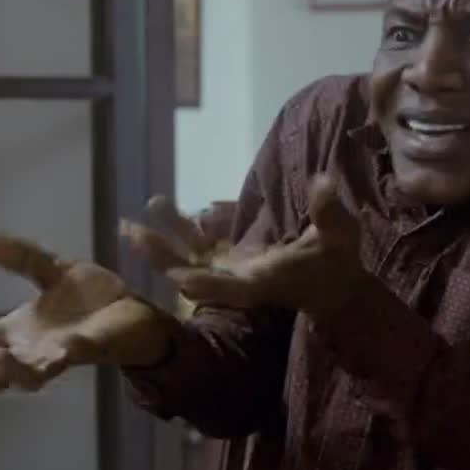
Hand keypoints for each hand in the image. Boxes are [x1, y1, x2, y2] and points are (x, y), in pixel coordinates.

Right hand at [0, 231, 174, 395]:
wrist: (135, 310)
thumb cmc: (91, 298)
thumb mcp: (52, 270)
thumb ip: (20, 258)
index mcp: (20, 330)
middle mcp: (35, 349)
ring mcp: (62, 354)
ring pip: (32, 373)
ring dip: (13, 369)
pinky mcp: (92, 350)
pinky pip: (78, 354)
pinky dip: (68, 351)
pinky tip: (61, 349)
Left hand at [122, 176, 368, 315]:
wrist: (332, 282)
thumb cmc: (337, 260)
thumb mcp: (339, 235)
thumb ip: (328, 211)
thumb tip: (323, 181)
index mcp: (266, 283)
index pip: (234, 289)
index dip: (209, 285)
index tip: (181, 279)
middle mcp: (240, 283)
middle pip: (197, 276)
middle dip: (165, 260)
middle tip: (134, 235)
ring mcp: (230, 274)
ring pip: (189, 261)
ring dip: (160, 246)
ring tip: (129, 223)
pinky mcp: (227, 263)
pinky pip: (195, 248)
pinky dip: (176, 232)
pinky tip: (155, 207)